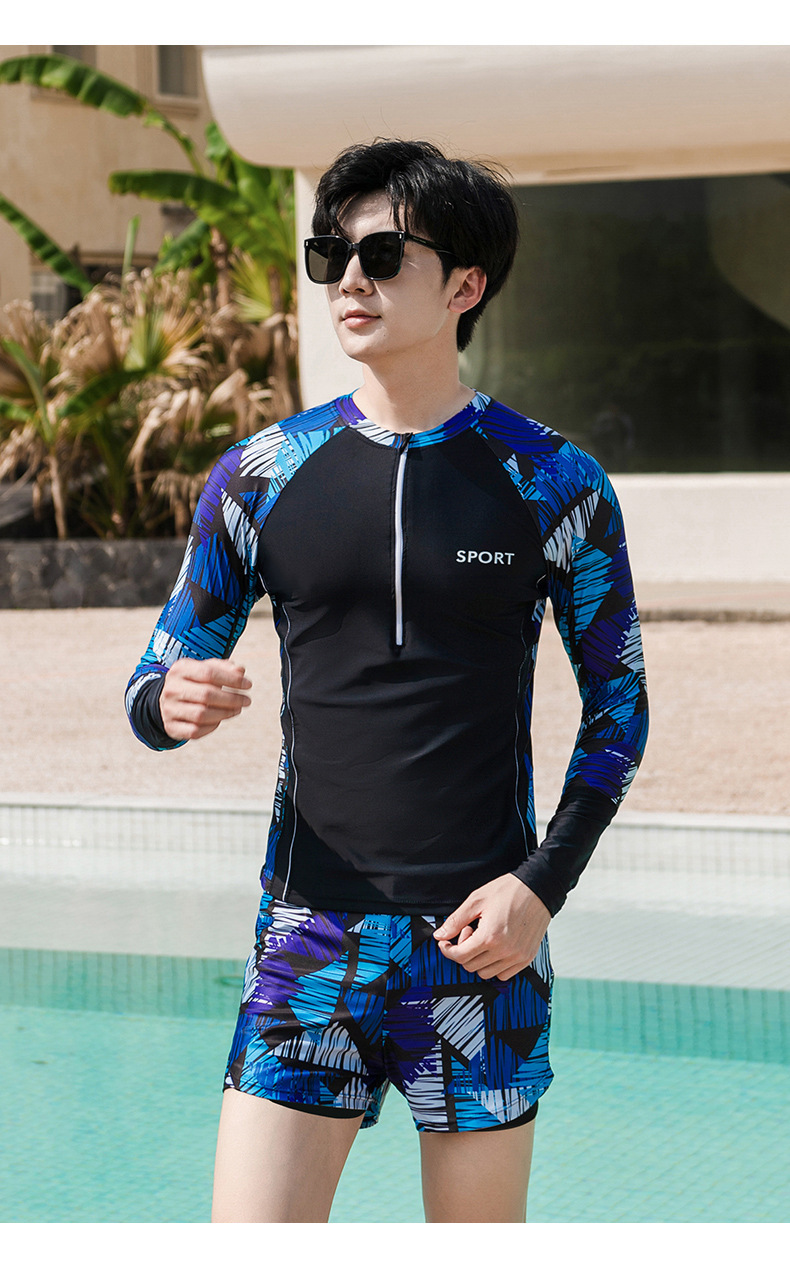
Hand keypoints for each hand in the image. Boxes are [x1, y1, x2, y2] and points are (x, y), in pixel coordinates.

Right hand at [159, 658, 251, 740]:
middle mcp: (172, 689)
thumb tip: (240, 671)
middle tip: (246, 701)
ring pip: (201, 715)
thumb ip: (223, 668)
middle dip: (232, 699)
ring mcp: (169, 709)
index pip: (208, 673)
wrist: (168, 699)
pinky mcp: (171, 727)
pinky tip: (219, 720)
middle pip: (206, 695)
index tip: (248, 685)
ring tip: (237, 710)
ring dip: (225, 713)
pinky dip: (211, 727)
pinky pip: (195, 731)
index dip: (231, 679)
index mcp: (180, 669)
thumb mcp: (205, 669)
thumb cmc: (194, 682)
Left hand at [433, 874, 550, 980]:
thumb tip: (440, 935)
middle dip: (463, 952)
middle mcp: (504, 951)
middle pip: (471, 967)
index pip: (459, 957)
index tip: (446, 942)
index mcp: (490, 936)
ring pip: (486, 973)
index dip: (447, 949)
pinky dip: (495, 966)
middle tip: (469, 932)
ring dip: (478, 960)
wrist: (538, 889)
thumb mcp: (476, 900)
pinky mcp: (527, 958)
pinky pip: (504, 975)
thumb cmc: (509, 891)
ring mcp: (517, 957)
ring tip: (484, 939)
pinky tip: (495, 948)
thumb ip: (456, 920)